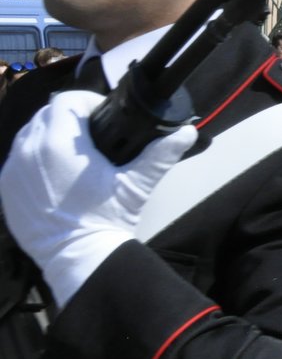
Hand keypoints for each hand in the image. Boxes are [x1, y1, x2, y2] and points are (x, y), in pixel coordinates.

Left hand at [0, 90, 196, 305]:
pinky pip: (18, 157)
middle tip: (93, 136)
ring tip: (74, 154)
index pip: (67, 100)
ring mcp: (14, 169)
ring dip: (50, 134)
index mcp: (60, 144)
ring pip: (29, 133)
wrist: (79, 257)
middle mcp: (30, 150)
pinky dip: (35, 157)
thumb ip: (160, 154)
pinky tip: (55, 173)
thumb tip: (187, 132)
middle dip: (69, 118)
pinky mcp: (7, 185)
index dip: (88, 102)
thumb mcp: (136, 185)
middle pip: (46, 114)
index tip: (103, 115)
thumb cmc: (108, 219)